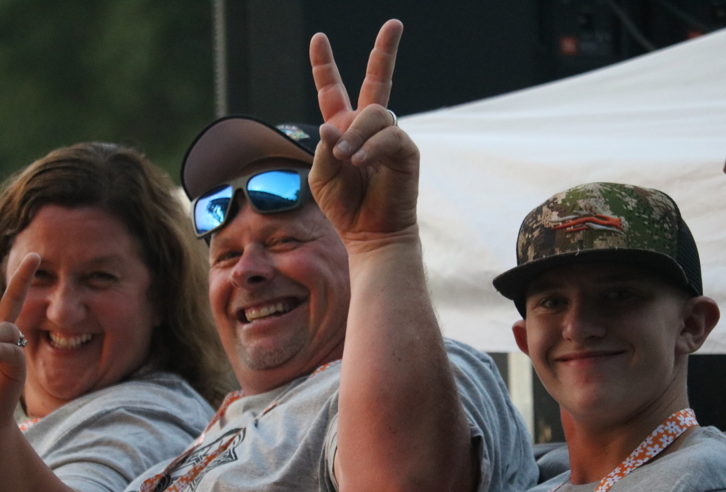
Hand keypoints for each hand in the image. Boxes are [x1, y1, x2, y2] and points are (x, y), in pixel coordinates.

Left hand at [308, 19, 419, 239]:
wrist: (371, 234)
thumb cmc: (345, 207)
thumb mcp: (321, 176)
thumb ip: (323, 148)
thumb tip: (333, 124)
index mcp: (344, 130)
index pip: (332, 91)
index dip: (324, 66)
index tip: (319, 38)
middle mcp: (369, 128)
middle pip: (378, 80)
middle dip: (385, 51)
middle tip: (395, 23)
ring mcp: (390, 137)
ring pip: (373, 114)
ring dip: (355, 135)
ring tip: (345, 160)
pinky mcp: (406, 151)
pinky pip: (388, 136)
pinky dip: (370, 148)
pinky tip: (359, 162)